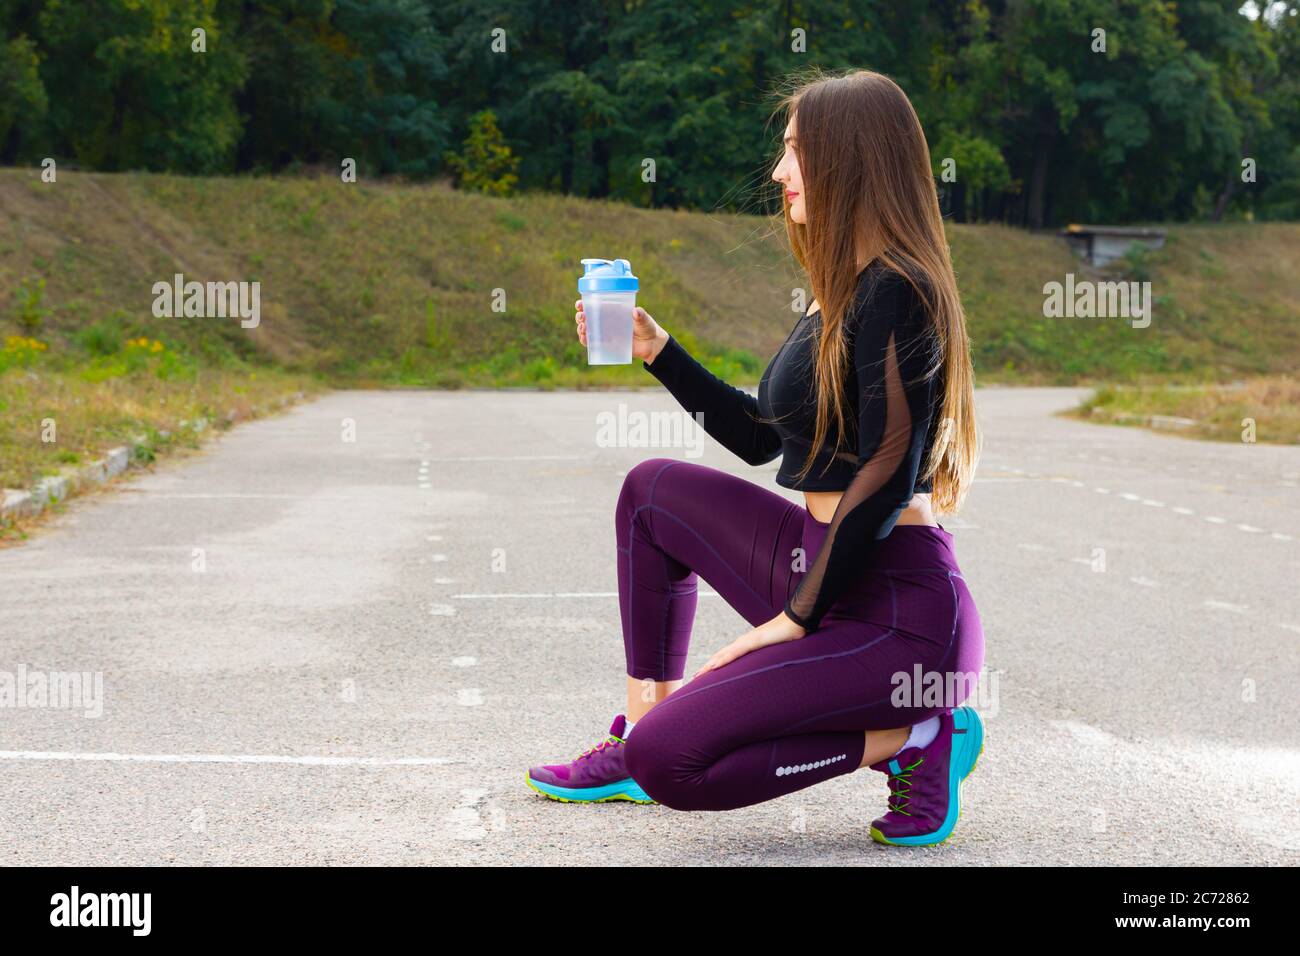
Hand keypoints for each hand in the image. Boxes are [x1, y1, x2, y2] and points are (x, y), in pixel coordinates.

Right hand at [575, 299, 668, 363]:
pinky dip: (586, 341)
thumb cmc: (647, 327)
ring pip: (587, 330)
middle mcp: (605, 321)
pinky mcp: (607, 345)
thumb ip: (640, 315)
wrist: (651, 344)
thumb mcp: (644, 319)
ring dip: (581, 328)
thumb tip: (635, 311)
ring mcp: (605, 333)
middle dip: (580, 316)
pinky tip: (584, 339)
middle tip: (582, 317)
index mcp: (612, 311)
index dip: (584, 304)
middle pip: (587, 317)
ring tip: (583, 328)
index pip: (594, 305)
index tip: (580, 304)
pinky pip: (593, 343)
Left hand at [690, 612, 807, 680]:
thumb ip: (771, 659)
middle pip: (721, 656)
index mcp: (748, 645)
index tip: (705, 675)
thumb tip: (773, 670)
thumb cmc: (789, 635)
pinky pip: (735, 653)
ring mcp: (747, 641)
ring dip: (709, 666)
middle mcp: (743, 642)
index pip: (727, 657)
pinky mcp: (753, 641)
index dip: (715, 665)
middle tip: (694, 679)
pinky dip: (723, 660)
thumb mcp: (777, 652)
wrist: (797, 622)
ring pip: (723, 656)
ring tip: (698, 676)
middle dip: (707, 668)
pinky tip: (713, 667)